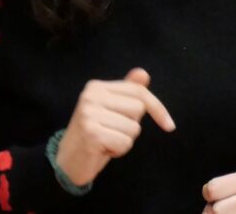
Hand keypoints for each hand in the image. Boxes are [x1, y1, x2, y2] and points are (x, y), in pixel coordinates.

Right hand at [54, 67, 176, 185]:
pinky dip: (118, 151)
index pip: (139, 91)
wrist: (66, 161)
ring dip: (124, 141)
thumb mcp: (111, 111)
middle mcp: (91, 96)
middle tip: (111, 132)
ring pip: (133, 128)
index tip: (169, 125)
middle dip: (131, 126)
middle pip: (138, 109)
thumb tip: (143, 74)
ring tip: (106, 141)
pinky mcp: (91, 133)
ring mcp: (89, 114)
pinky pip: (125, 143)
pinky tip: (102, 150)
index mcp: (96, 87)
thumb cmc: (94, 135)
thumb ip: (127, 92)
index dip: (157, 109)